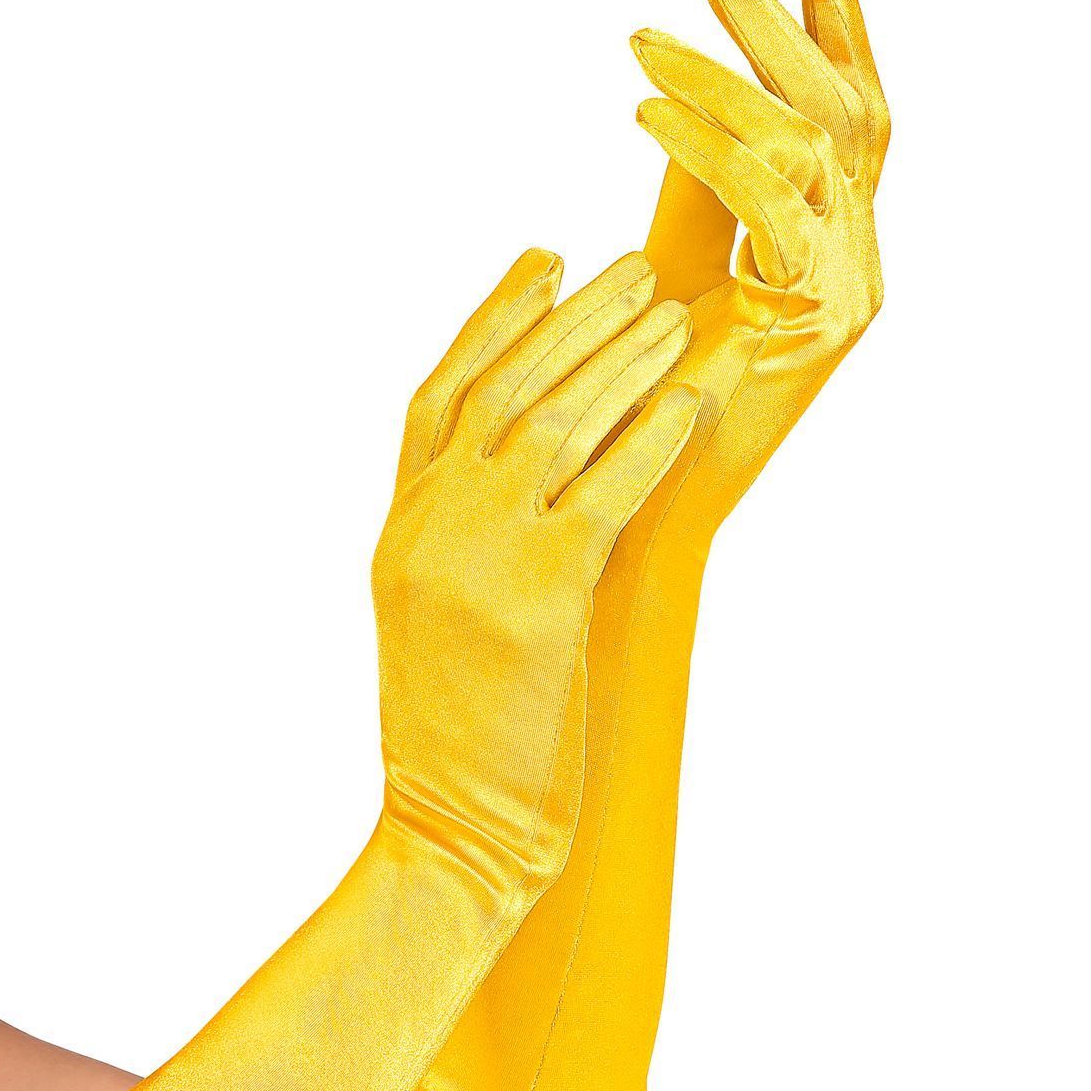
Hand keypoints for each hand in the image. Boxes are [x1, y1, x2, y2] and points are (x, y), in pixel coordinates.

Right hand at [374, 249, 698, 891]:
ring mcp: (477, 561)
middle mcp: (428, 530)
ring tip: (676, 313)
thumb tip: (544, 479)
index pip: (439, 396)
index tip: (544, 260)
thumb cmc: (459, 739)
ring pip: (556, 425)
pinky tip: (692, 401)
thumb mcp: (437, 623)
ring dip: (623, 360)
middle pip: (505, 391)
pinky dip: (652, 439)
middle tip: (637, 268)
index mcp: (399, 532)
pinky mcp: (538, 603)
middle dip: (576, 321)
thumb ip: (469, 541)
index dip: (492, 319)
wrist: (448, 829)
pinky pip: (606, 493)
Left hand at [635, 0, 888, 528]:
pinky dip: (709, 146)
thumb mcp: (676, 262)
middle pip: (848, 114)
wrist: (641, 499)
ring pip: (814, 146)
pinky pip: (772, 203)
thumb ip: (699, 183)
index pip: (850, 120)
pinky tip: (646, 110)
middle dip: (782, 28)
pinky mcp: (821, 321)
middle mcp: (859, 262)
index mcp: (834, 246)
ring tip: (642, 41)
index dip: (835, 33)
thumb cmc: (646, 391)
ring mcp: (851, 292)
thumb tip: (684, 86)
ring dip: (724, 78)